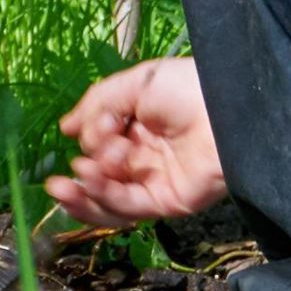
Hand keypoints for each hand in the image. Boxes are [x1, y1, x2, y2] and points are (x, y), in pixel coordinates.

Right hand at [46, 57, 225, 227]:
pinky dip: (102, 198)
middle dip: (82, 172)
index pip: (102, 143)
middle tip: (68, 171)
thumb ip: (97, 105)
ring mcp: (155, 182)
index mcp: (139, 127)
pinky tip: (88, 182)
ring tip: (65, 185)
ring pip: (109, 199)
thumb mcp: (136, 84)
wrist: (225, 107)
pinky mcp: (166, 202)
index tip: (99, 125)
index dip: (93, 137)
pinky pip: (127, 206)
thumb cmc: (185, 88)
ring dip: (84, 193)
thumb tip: (65, 128)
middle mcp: (145, 157)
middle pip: (102, 175)